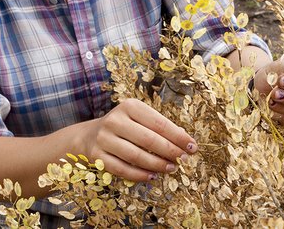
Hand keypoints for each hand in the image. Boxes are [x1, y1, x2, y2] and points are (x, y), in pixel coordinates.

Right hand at [83, 99, 197, 181]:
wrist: (90, 135)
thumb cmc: (124, 126)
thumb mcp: (140, 119)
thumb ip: (160, 127)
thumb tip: (185, 140)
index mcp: (129, 106)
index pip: (159, 123)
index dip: (178, 136)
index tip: (193, 146)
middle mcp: (115, 120)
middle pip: (149, 139)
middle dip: (170, 151)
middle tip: (184, 160)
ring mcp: (104, 138)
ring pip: (135, 156)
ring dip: (157, 164)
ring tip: (171, 168)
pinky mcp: (97, 156)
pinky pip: (122, 169)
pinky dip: (139, 175)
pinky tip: (152, 176)